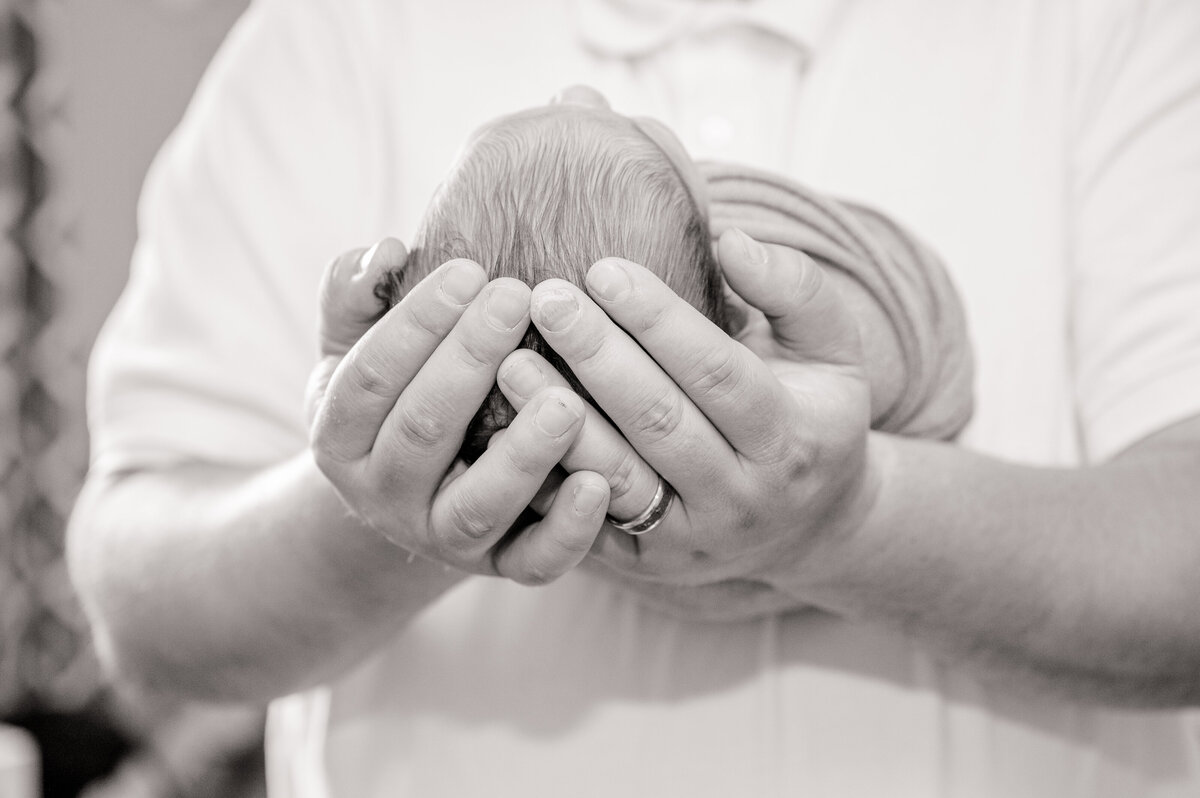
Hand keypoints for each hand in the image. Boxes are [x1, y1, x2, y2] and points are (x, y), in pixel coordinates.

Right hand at [307, 240, 610, 584]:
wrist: (413, 497)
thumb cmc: (397, 394)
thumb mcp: (355, 347)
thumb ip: (355, 296)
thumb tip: (385, 251)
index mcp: (340, 436)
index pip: (370, 377)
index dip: (416, 324)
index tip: (468, 269)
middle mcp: (383, 496)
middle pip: (423, 431)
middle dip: (469, 362)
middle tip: (520, 298)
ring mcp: (443, 538)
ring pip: (478, 505)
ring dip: (524, 453)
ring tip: (567, 400)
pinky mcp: (501, 567)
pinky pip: (534, 564)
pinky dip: (568, 533)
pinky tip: (601, 483)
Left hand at [508, 228, 878, 598]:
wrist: (809, 529)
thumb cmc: (811, 415)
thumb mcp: (831, 349)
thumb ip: (794, 288)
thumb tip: (730, 240)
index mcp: (791, 438)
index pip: (717, 372)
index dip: (658, 320)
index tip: (602, 268)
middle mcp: (743, 497)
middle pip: (660, 421)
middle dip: (598, 356)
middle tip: (546, 298)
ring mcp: (692, 539)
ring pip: (617, 476)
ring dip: (560, 419)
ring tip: (511, 360)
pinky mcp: (647, 564)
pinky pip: (588, 521)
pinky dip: (548, 476)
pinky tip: (510, 427)